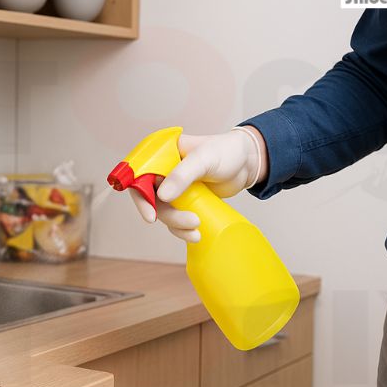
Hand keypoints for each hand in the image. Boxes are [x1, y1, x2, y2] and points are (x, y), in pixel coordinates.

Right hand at [130, 127, 267, 242]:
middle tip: (189, 222)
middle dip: (167, 215)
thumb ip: (182, 175)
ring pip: (164, 211)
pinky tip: (196, 234)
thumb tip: (161, 196)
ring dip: (177, 224)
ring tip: (196, 230)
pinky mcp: (184, 200)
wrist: (247, 163)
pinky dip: (183, 228)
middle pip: (151, 198)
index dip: (140, 197)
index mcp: (161, 154)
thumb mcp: (204, 159)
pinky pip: (176, 218)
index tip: (150, 215)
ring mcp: (173, 187)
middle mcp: (162, 170)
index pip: (139, 176)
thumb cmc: (226, 151)